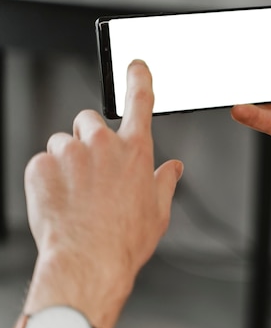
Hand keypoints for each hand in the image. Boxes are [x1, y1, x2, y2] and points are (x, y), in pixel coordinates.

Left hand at [22, 60, 182, 327]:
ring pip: (62, 143)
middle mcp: (102, 144)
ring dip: (66, 160)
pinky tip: (59, 201)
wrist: (88, 261)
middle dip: (88, 137)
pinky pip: (41, 163)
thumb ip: (165, 181)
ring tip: (74, 193)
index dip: (139, 80)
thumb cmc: (125, 239)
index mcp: (135, 151)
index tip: (136, 66)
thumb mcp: (158, 211)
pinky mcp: (40, 167)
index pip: (140, 102)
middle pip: (89, 121)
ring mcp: (69, 153)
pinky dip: (47, 178)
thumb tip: (174, 168)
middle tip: (90, 167)